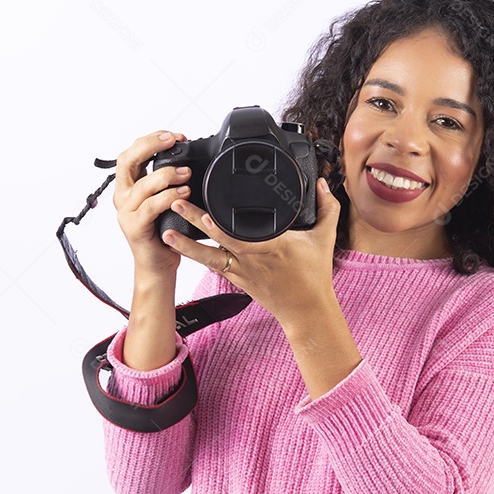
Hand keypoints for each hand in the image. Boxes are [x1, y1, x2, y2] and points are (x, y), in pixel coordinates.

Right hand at [112, 130, 189, 279]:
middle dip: (151, 145)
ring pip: (142, 184)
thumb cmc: (165, 233)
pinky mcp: (135, 227)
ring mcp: (126, 212)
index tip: (174, 136)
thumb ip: (169, 182)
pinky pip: (150, 206)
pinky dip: (168, 197)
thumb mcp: (166, 201)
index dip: (151, 140)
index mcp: (129, 187)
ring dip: (166, 174)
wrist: (158, 266)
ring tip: (186, 174)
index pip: (132, 153)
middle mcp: (123, 196)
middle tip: (173, 141)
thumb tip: (187, 162)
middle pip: (127, 160)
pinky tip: (183, 193)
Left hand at [162, 177, 341, 331]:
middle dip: (194, 224)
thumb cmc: (314, 276)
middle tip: (176, 204)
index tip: (203, 214)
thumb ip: (327, 208)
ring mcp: (241, 271)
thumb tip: (322, 184)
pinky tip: (180, 244)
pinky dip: (196, 255)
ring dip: (186, 244)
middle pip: (216, 241)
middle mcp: (251, 259)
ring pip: (208, 257)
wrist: (306, 310)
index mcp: (271, 247)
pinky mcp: (237, 279)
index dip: (220, 228)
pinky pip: (212, 265)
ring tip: (166, 231)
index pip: (240, 237)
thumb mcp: (325, 238)